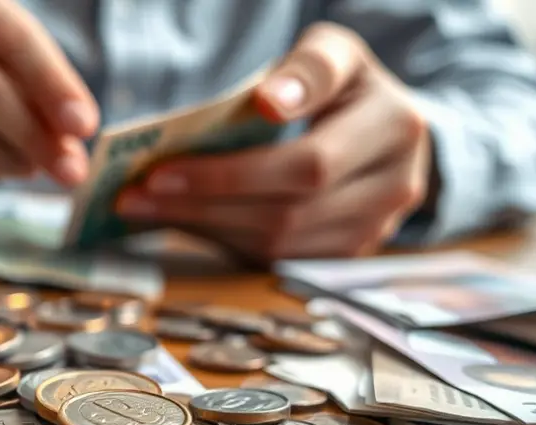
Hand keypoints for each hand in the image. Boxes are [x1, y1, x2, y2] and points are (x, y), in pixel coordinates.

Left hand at [114, 23, 431, 264]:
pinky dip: (222, 238)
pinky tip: (181, 217)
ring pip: (277, 242)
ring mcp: (374, 230)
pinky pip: (274, 258)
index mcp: (395, 127)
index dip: (236, 171)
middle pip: (286, 209)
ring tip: (146, 205)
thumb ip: (305, 70)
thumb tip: (269, 102)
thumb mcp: (333, 56)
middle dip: (203, 201)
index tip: (165, 167)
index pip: (308, 161)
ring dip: (204, 225)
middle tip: (140, 190)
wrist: (390, 132)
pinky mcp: (345, 256)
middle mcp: (395, 187)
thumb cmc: (347, 89)